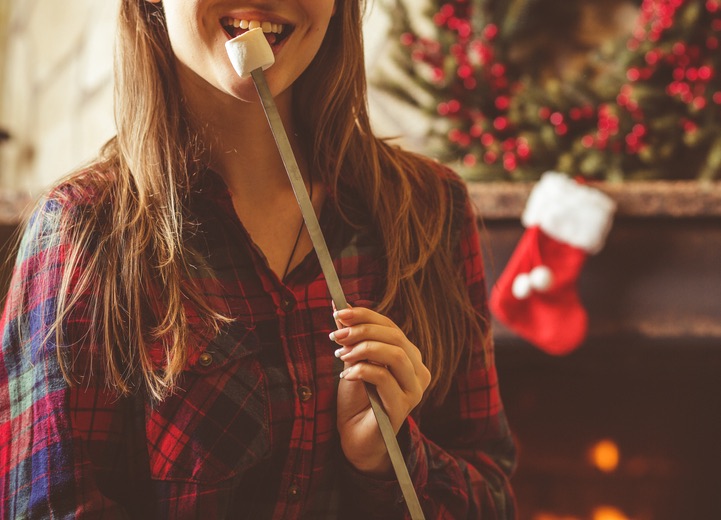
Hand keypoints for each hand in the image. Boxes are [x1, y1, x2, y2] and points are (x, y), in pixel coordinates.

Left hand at [331, 306, 430, 476]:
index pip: (392, 327)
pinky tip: (347, 376)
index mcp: (409, 357)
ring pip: (395, 355)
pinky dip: (362, 370)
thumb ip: (352, 338)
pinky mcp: (402, 407)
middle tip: (336, 335)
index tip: (339, 312)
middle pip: (395, 337)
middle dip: (362, 330)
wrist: (355, 436)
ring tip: (341, 355)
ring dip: (363, 349)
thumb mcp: (353, 362)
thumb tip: (340, 308)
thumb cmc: (357, 399)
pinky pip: (384, 378)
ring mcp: (414, 391)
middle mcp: (417, 372)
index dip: (366, 316)